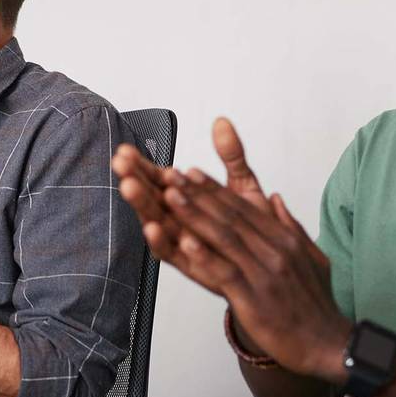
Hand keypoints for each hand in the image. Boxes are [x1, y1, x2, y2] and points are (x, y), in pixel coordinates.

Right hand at [113, 117, 270, 275]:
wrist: (274, 274)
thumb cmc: (254, 234)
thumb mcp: (243, 188)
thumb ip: (231, 156)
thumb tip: (222, 122)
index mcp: (187, 201)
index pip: (159, 178)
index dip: (143, 164)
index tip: (126, 149)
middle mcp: (180, 221)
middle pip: (152, 197)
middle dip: (135, 178)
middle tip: (121, 163)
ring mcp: (184, 243)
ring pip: (156, 221)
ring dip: (141, 204)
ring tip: (130, 187)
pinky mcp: (191, 266)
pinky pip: (171, 255)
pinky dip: (161, 242)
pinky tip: (153, 228)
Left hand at [163, 168, 348, 380]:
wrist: (327, 345)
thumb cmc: (314, 304)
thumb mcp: (312, 257)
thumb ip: (291, 226)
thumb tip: (276, 199)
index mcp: (284, 240)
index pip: (243, 208)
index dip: (214, 188)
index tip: (190, 172)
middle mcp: (275, 251)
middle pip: (230, 216)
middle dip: (197, 194)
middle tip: (171, 176)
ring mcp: (265, 274)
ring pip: (224, 238)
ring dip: (194, 216)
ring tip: (170, 198)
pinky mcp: (255, 299)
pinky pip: (226, 273)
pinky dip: (205, 257)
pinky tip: (185, 243)